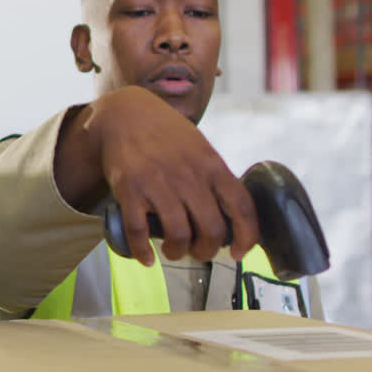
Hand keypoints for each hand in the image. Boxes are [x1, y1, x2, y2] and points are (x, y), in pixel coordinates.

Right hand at [57, 86, 257, 264]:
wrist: (125, 114)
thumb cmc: (166, 134)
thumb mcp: (200, 148)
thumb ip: (214, 178)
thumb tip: (230, 217)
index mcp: (212, 165)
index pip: (241, 208)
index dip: (246, 237)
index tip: (238, 252)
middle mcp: (189, 175)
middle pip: (211, 229)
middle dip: (206, 251)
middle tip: (198, 251)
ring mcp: (159, 183)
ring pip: (178, 235)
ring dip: (177, 252)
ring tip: (173, 250)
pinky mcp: (130, 189)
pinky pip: (139, 231)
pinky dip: (143, 252)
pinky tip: (146, 258)